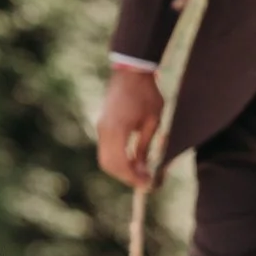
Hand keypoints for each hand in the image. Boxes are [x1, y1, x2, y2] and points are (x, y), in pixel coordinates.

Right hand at [96, 64, 164, 188]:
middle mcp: (105, 130)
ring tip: (141, 170)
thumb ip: (145, 146)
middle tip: (145, 180)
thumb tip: (143, 168)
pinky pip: (106, 149)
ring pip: (105, 159)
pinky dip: (118, 159)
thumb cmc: (146, 94)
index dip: (133, 177)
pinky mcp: (103, 125)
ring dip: (121, 169)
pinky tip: (134, 158)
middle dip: (126, 176)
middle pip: (109, 165)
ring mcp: (102, 127)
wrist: (131, 71)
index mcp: (118, 129)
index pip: (121, 163)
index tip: (147, 184)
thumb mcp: (153, 121)